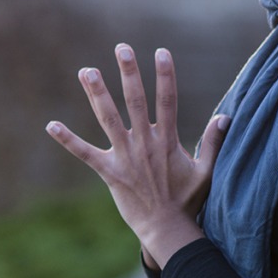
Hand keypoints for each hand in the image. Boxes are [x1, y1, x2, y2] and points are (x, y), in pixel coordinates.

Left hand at [46, 44, 229, 267]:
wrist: (166, 230)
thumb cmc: (187, 201)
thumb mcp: (206, 171)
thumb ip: (213, 143)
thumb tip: (226, 116)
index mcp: (167, 141)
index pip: (167, 101)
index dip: (165, 75)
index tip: (161, 52)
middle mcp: (144, 144)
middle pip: (135, 101)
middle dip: (129, 73)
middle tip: (122, 48)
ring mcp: (125, 157)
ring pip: (108, 119)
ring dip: (96, 94)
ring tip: (86, 71)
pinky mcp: (109, 172)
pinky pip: (84, 153)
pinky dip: (67, 139)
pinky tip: (51, 125)